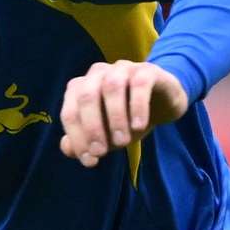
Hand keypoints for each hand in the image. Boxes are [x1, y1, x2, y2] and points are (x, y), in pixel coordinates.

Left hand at [58, 61, 189, 166]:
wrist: (163, 104)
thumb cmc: (127, 118)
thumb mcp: (106, 135)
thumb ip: (85, 141)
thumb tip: (66, 148)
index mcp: (81, 88)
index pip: (70, 112)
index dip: (77, 138)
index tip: (90, 161)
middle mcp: (98, 74)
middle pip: (86, 96)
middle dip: (92, 127)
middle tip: (102, 152)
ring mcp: (122, 69)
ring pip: (112, 87)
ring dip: (114, 117)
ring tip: (123, 142)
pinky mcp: (147, 70)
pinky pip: (139, 84)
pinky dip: (137, 106)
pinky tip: (139, 126)